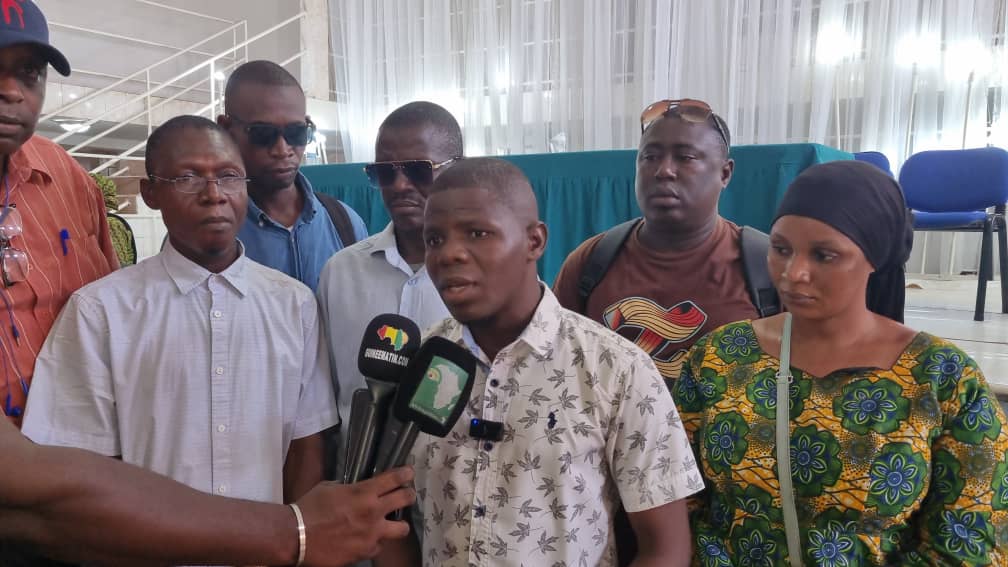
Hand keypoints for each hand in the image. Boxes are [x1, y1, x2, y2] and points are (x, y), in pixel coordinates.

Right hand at [297, 466, 414, 566]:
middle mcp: (373, 512)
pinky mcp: (364, 553)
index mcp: (364, 493)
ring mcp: (371, 535)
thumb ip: (348, 488)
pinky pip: (377, 546)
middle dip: (409, 495)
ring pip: (401, 529)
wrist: (296, 536)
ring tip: (392, 524)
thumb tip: (354, 489)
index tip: (409, 473)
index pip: (394, 478)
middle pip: (405, 499)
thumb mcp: (329, 487)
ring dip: (398, 525)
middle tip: (408, 494)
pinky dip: (373, 543)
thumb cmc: (309, 508)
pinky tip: (366, 540)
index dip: (405, 474)